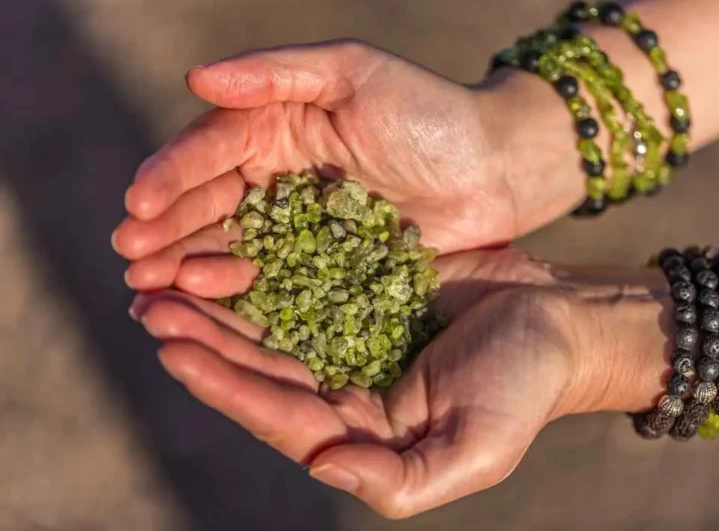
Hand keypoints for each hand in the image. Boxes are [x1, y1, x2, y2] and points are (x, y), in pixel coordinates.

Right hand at [112, 38, 582, 284]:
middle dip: (168, 231)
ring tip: (152, 290)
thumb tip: (195, 79)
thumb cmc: (429, 111)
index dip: (172, 177)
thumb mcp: (353, 73)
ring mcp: (299, 227)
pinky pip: (273, 281)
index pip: (212, 151)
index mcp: (276, 127)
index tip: (139, 205)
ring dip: (189, 267)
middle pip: (210, 204)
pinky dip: (237, 295)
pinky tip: (205, 307)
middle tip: (131, 259)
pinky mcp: (324, 268)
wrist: (494, 169)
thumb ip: (275, 72)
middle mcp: (277, 178)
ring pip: (232, 247)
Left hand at [130, 247, 599, 518]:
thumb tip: (323, 466)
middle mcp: (347, 391)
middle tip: (150, 306)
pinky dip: (263, 271)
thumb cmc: (527, 385)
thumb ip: (401, 478)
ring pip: (272, 327)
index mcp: (364, 434)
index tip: (173, 349)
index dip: (224, 385)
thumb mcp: (475, 447)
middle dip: (205, 342)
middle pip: (261, 370)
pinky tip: (227, 249)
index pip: (280, 415)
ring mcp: (352, 338)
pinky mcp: (361, 292)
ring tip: (165, 281)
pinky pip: (303, 281)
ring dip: (220, 307)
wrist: (561, 318)